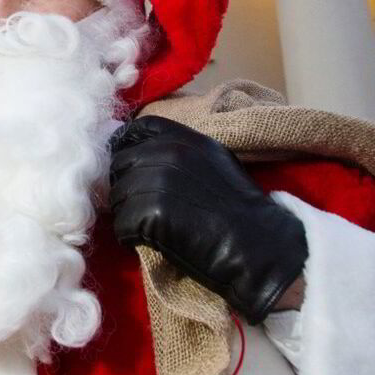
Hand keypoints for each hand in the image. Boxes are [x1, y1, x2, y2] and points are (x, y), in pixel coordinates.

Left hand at [107, 116, 307, 323]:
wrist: (257, 244)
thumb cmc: (238, 208)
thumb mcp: (213, 161)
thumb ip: (179, 153)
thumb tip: (142, 156)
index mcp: (183, 138)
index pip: (134, 130)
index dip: (125, 150)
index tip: (128, 170)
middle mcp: (167, 152)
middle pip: (119, 165)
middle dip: (125, 188)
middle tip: (140, 210)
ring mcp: (157, 180)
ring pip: (117, 197)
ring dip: (126, 214)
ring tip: (149, 228)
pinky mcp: (151, 212)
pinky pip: (121, 224)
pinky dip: (130, 236)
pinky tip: (149, 241)